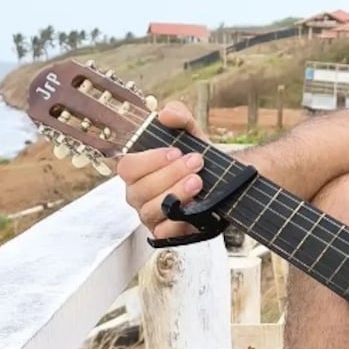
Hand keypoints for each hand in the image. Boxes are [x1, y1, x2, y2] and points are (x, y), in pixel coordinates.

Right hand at [116, 101, 208, 240]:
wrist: (222, 183)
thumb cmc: (196, 159)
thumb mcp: (191, 133)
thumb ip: (179, 117)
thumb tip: (165, 115)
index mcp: (137, 170)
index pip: (127, 167)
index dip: (150, 160)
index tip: (176, 151)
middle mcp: (138, 194)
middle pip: (139, 189)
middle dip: (170, 174)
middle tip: (196, 163)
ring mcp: (150, 215)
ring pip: (151, 210)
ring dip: (176, 193)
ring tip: (198, 181)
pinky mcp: (164, 233)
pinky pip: (163, 232)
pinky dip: (178, 220)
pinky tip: (195, 206)